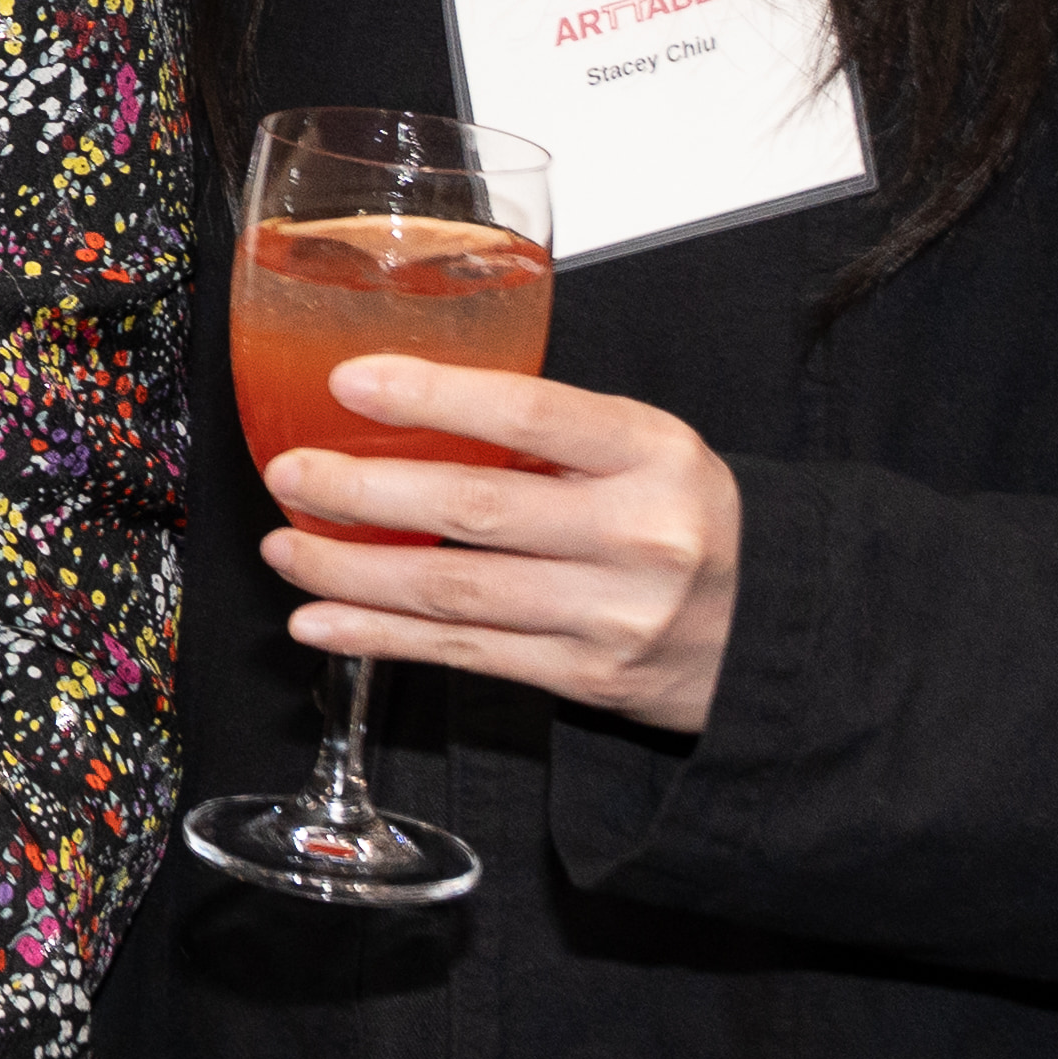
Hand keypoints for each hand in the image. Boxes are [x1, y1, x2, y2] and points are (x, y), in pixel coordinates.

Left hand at [272, 359, 744, 731]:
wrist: (771, 625)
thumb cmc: (683, 516)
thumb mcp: (643, 450)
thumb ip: (546, 434)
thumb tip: (407, 410)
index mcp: (650, 453)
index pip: (530, 414)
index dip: (432, 398)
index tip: (349, 382)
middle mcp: (636, 534)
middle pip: (473, 511)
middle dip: (361, 495)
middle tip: (289, 476)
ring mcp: (611, 614)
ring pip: (454, 593)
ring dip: (351, 574)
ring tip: (285, 549)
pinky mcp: (585, 676)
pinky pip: (464, 654)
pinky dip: (381, 639)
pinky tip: (321, 622)